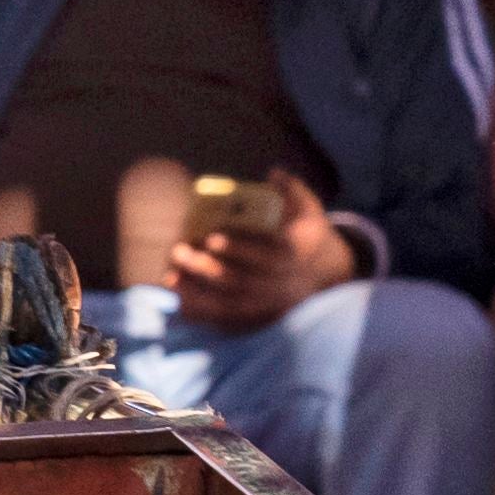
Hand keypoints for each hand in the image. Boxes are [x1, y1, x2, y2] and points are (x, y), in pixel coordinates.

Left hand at [163, 204, 350, 332]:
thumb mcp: (310, 211)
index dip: (239, 248)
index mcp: (292, 255)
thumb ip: (293, 191)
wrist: (326, 276)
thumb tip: (274, 172)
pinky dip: (202, 315)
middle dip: (206, 268)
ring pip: (229, 303)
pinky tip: (177, 304)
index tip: (212, 237)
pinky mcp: (257, 319)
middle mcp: (279, 284)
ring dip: (197, 294)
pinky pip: (226, 322)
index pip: (264, 254)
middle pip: (239, 280)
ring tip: (169, 278)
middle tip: (178, 251)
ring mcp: (267, 305)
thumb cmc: (308, 236)